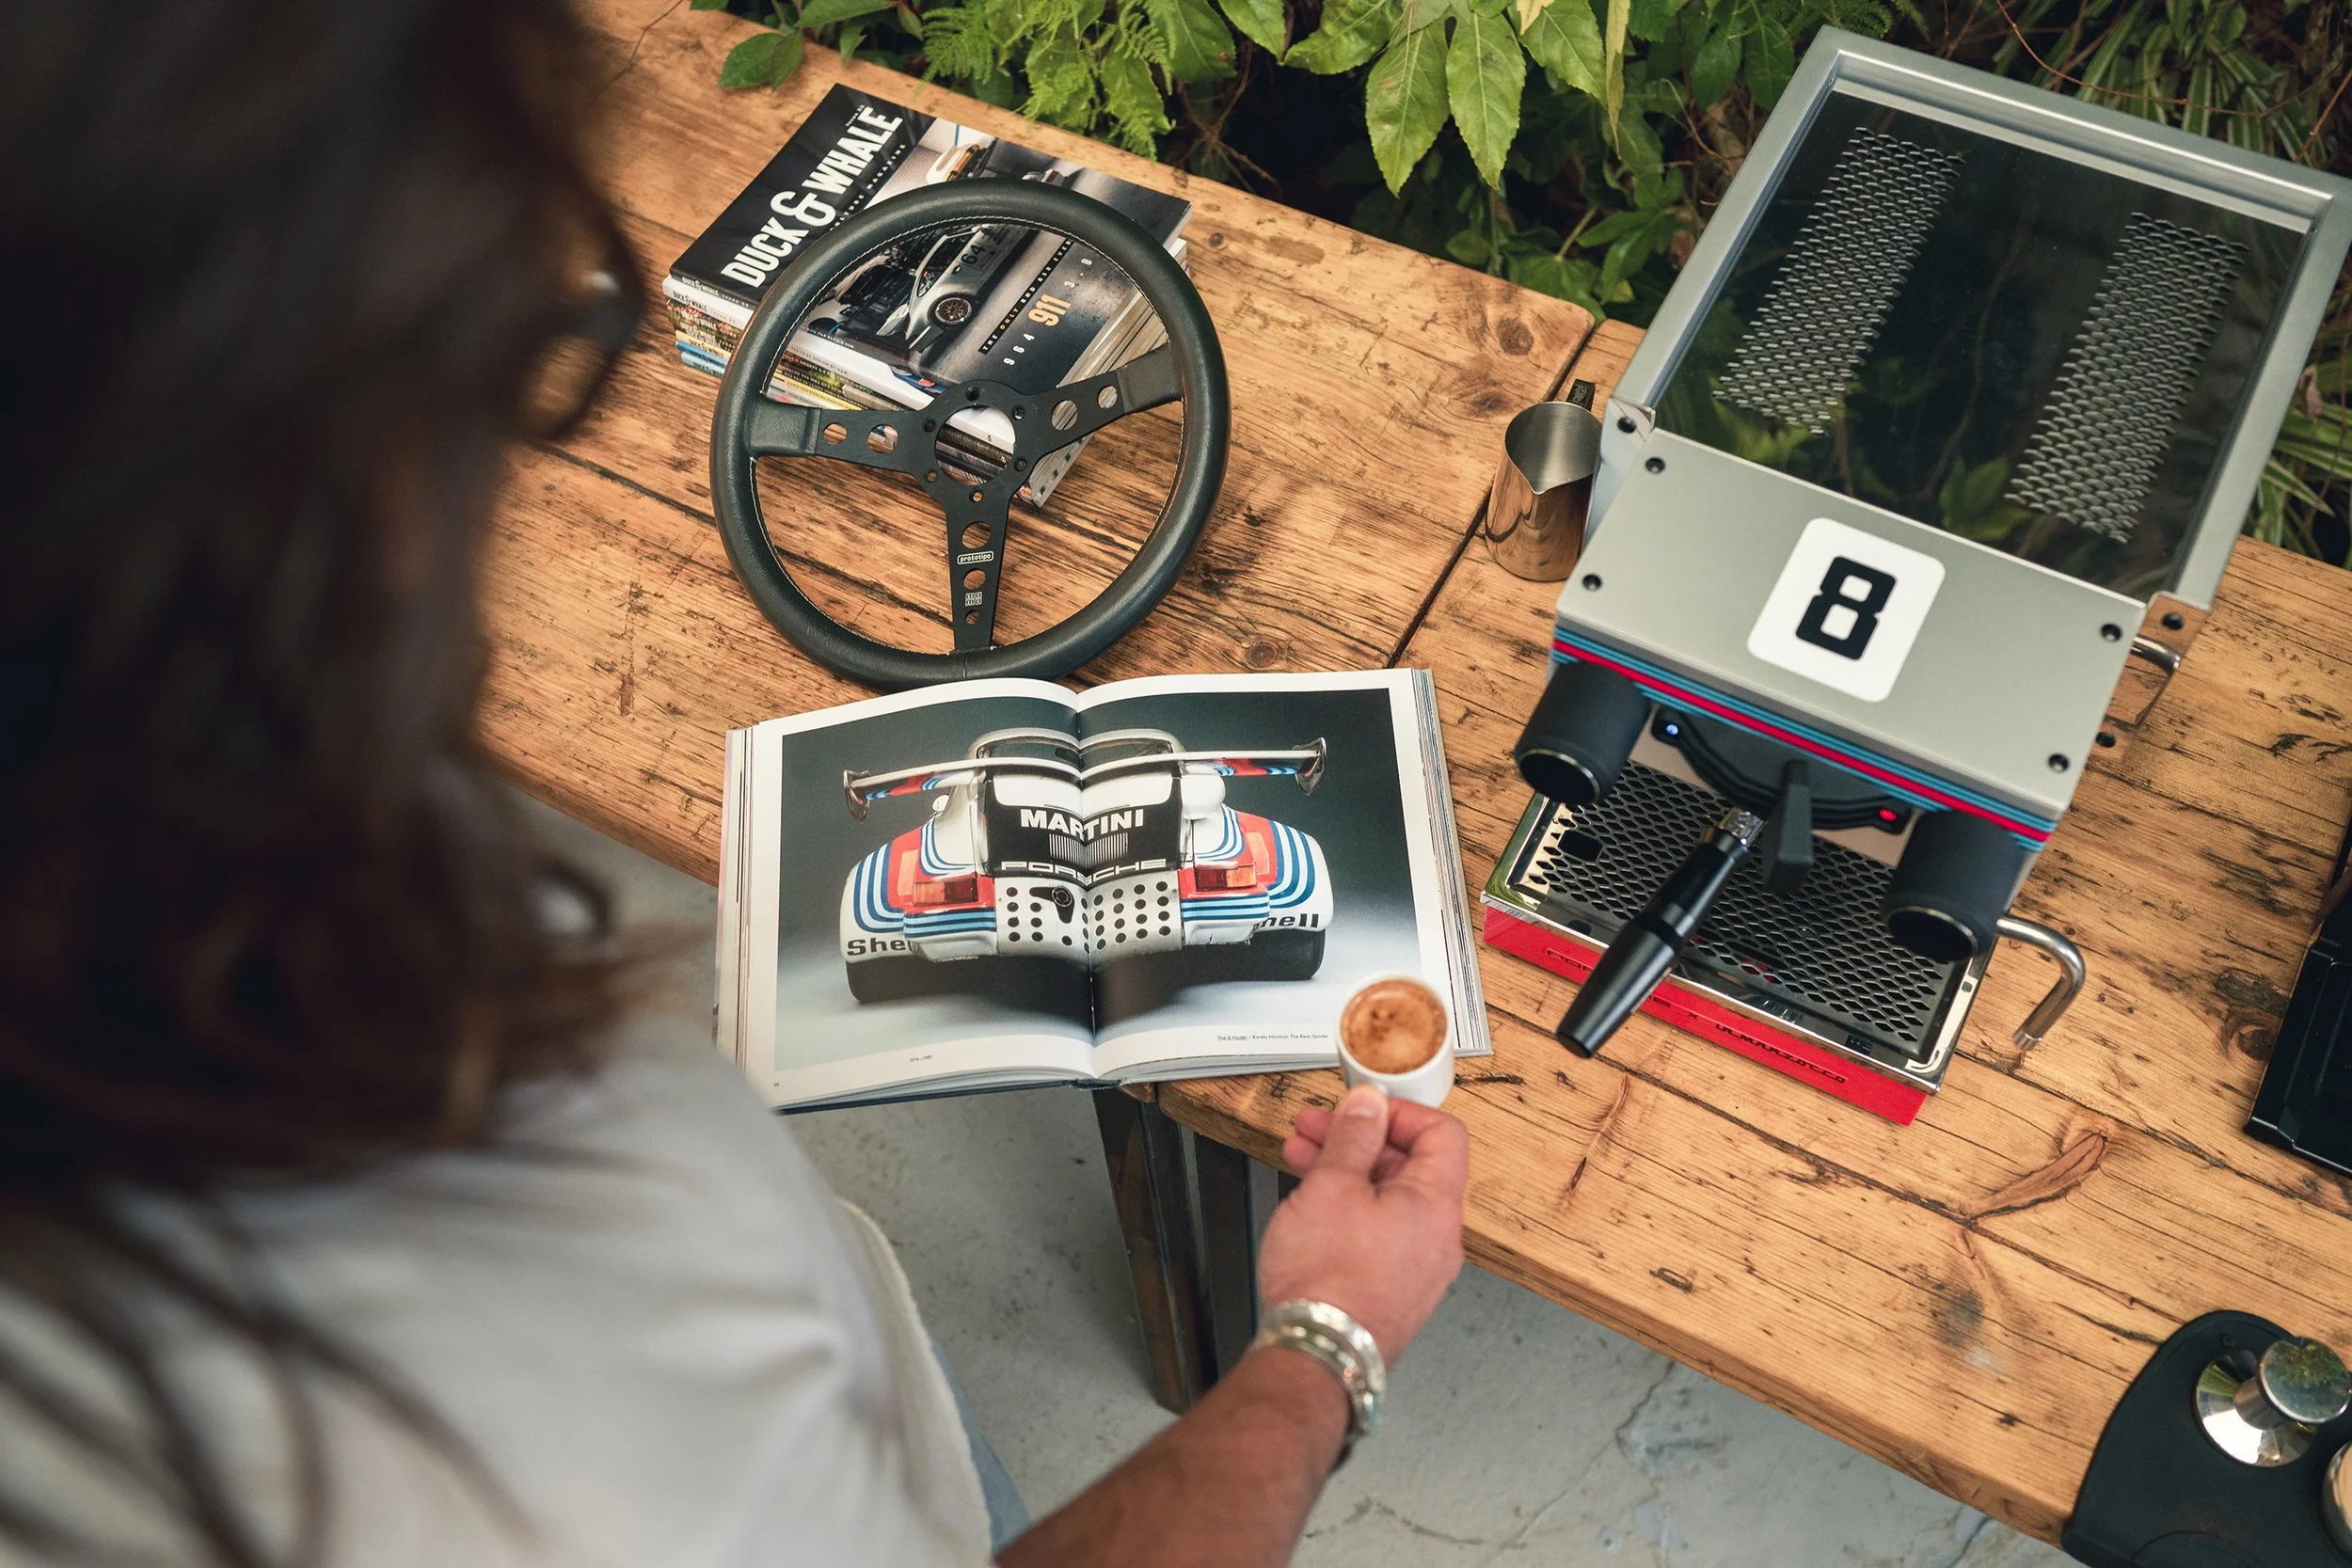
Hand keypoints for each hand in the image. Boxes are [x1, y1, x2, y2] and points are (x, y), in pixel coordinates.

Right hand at [1256, 1084, 1467, 1363]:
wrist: (1317, 1356)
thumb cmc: (1328, 1282)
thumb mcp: (1332, 1187)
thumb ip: (1353, 1137)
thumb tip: (1368, 1104)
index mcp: (1436, 1204)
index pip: (1441, 1134)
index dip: (1398, 1112)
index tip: (1360, 1109)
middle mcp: (1437, 1238)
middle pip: (1410, 1167)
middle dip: (1359, 1140)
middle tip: (1316, 1130)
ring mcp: (1417, 1267)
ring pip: (1388, 1200)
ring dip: (1346, 1172)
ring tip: (1301, 1160)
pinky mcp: (1393, 1289)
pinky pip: (1380, 1233)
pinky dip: (1349, 1209)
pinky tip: (1312, 1205)